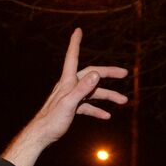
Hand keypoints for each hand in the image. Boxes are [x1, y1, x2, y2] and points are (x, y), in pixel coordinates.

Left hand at [1, 29, 128, 165]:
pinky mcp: (72, 109)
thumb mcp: (69, 103)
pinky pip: (87, 106)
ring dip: (108, 96)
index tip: (78, 31)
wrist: (41, 135)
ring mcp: (72, 97)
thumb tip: (96, 74)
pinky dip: (97, 109)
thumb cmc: (52, 119)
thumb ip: (82, 88)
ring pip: (93, 92)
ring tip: (123, 100)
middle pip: (92, 75)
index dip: (75, 43)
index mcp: (67, 81)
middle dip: (108, 73)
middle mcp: (70, 86)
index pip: (72, 57)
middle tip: (124, 73)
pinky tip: (107, 116)